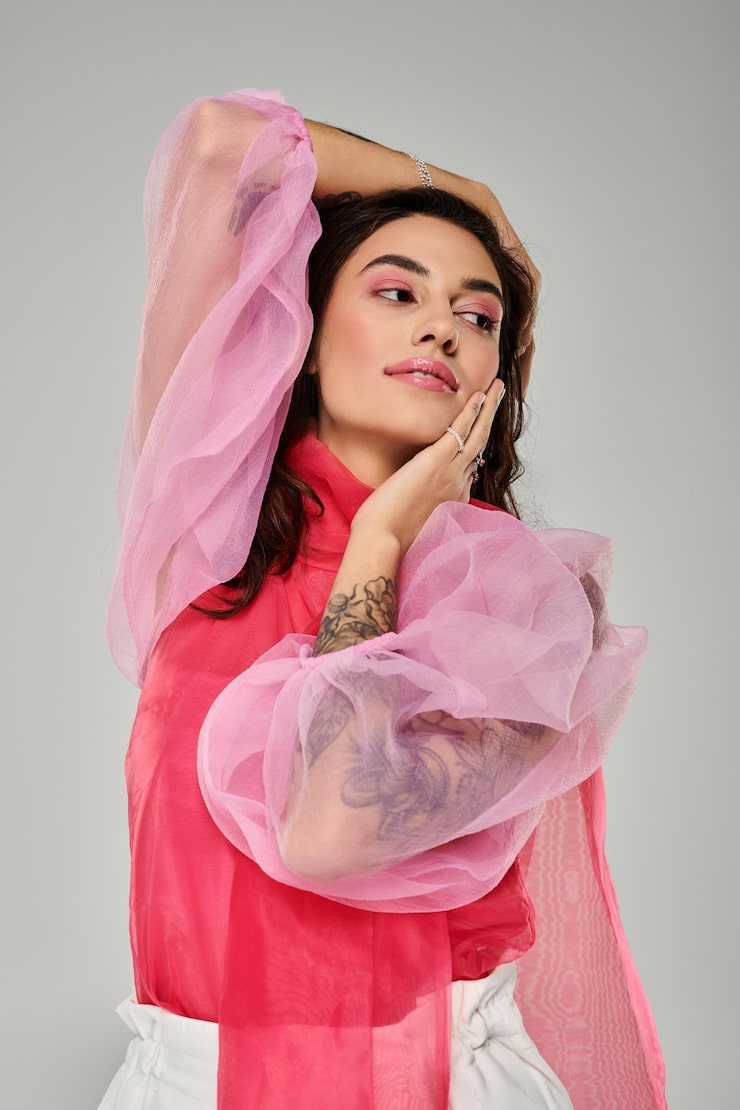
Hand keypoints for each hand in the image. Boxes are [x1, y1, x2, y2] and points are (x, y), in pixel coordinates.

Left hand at [350, 383, 504, 556]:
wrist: (383, 538)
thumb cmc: (389, 532)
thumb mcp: (413, 517)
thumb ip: (422, 504)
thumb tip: (418, 493)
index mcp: (453, 499)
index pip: (470, 468)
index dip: (476, 449)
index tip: (478, 433)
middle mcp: (458, 483)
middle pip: (481, 445)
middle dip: (490, 419)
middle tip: (498, 397)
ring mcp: (450, 472)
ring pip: (478, 434)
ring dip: (489, 407)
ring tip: (497, 386)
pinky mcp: (436, 462)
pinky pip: (460, 431)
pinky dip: (471, 412)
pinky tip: (477, 395)